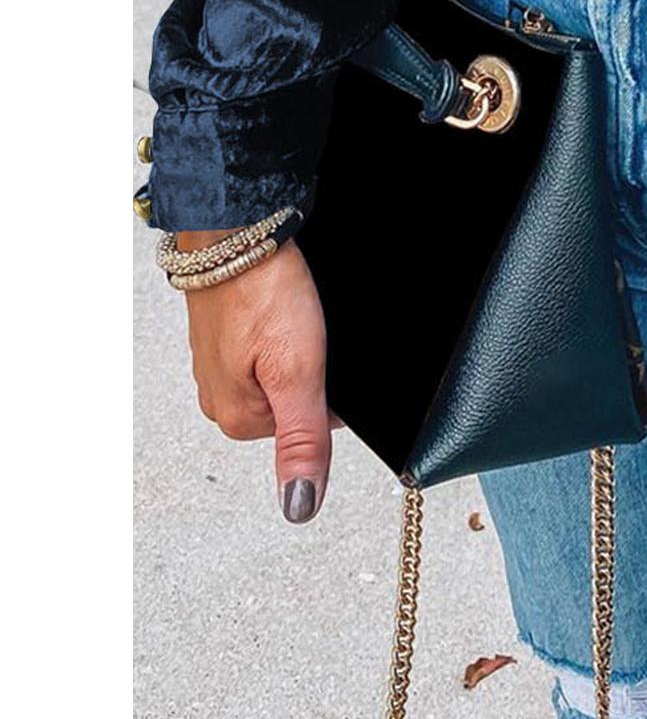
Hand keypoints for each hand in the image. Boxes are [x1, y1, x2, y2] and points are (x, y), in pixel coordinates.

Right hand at [181, 236, 332, 523]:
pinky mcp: (227, 335)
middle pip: (298, 398)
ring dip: (298, 343)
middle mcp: (222, 400)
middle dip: (315, 367)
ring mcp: (221, 366)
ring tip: (290, 316)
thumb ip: (302, 440)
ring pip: (284, 368)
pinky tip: (281, 307)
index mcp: (238, 421)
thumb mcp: (297, 371)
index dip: (332, 389)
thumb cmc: (262, 291)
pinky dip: (283, 326)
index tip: (323, 358)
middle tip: (307, 331)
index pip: (315, 425)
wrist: (236, 230)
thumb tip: (299, 508)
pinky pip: (269, 343)